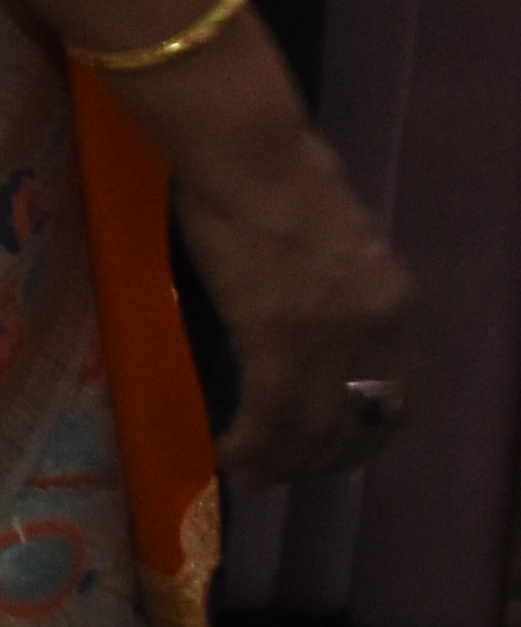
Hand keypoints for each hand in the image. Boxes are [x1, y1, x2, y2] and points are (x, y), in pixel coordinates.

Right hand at [168, 107, 415, 486]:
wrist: (248, 149)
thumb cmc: (276, 173)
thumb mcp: (334, 237)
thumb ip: (337, 281)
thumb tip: (311, 304)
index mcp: (393, 301)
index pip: (398, 397)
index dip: (366, 437)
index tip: (331, 452)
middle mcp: (374, 328)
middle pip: (359, 423)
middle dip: (322, 461)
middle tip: (282, 477)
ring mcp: (328, 336)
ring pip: (315, 427)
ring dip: (283, 462)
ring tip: (251, 476)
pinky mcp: (276, 336)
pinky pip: (270, 412)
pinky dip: (251, 444)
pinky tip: (227, 455)